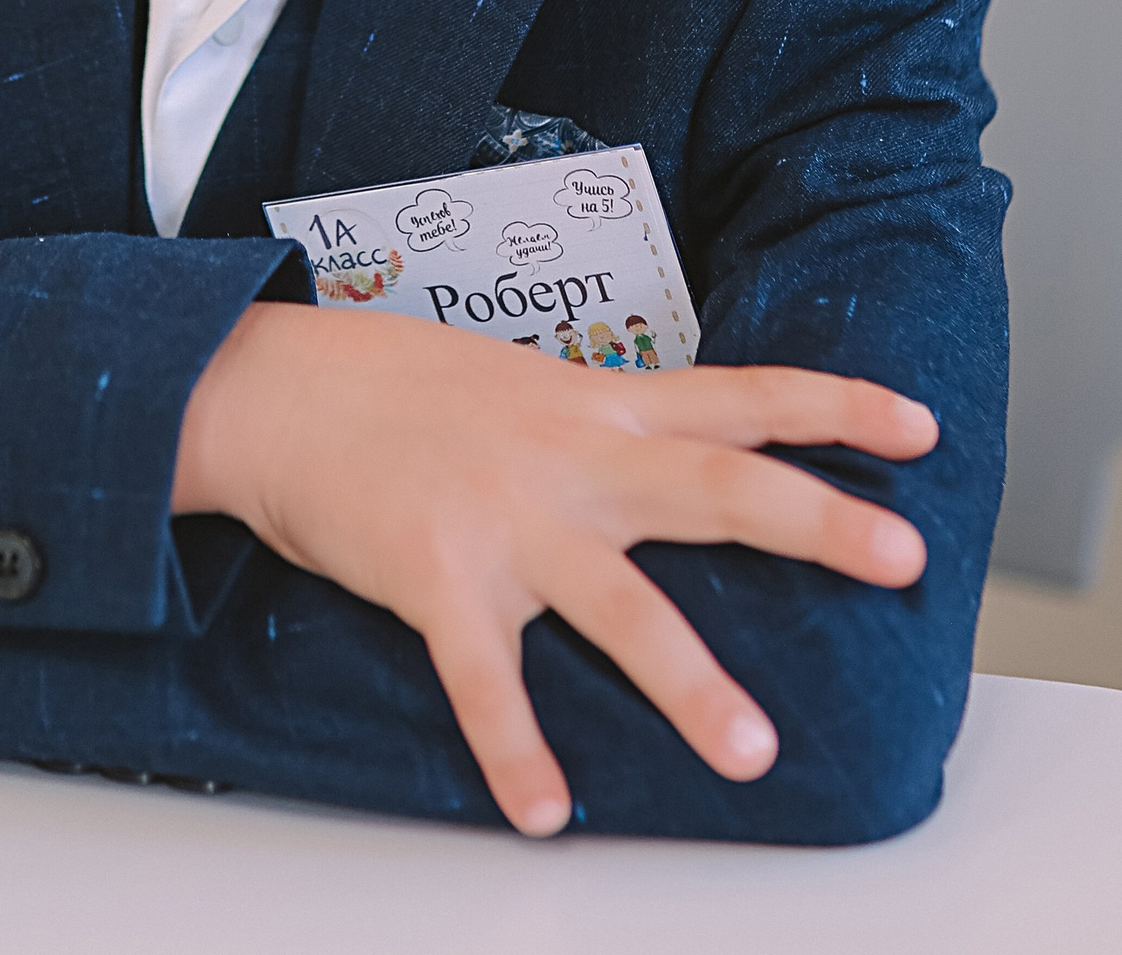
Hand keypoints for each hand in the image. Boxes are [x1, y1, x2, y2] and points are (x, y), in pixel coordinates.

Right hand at [172, 304, 935, 837]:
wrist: (275, 389)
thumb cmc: (398, 389)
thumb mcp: (521, 385)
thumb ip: (603, 424)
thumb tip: (677, 456)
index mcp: (595, 407)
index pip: (738, 396)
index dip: (834, 406)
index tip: (918, 427)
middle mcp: (570, 458)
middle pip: (715, 485)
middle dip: (816, 520)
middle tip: (904, 555)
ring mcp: (508, 520)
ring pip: (622, 606)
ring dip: (690, 682)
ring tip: (751, 753)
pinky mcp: (438, 579)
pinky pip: (487, 681)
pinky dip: (516, 750)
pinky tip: (543, 809)